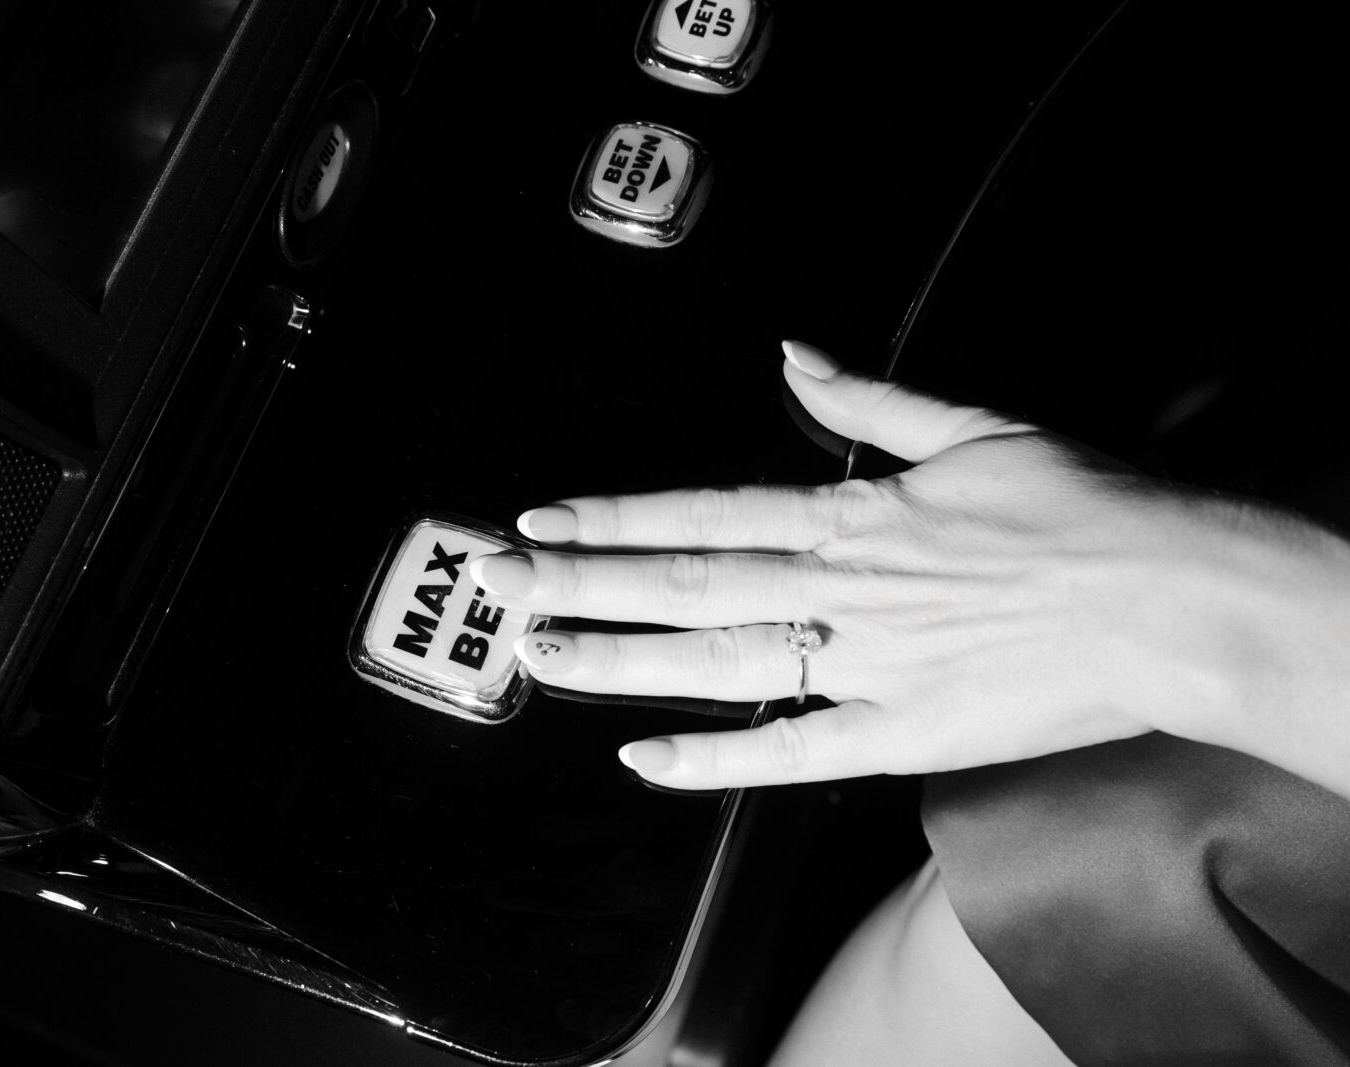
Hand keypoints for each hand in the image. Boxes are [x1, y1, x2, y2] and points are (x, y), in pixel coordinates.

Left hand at [472, 342, 1349, 793]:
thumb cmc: (1083, 507)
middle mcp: (839, 586)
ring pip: (714, 661)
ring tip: (537, 655)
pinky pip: (790, 750)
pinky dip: (715, 756)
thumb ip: (871, 398)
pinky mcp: (899, 733)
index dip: (615, 519)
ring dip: (617, 660)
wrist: (1172, 592)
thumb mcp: (974, 426)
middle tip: (493, 584)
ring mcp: (862, 664)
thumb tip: (798, 351)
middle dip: (579, 582)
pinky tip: (644, 757)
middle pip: (682, 585)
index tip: (542, 520)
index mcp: (852, 513)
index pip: (702, 515)